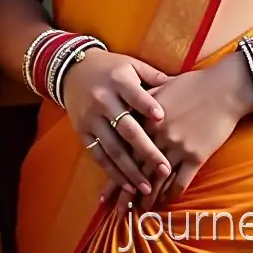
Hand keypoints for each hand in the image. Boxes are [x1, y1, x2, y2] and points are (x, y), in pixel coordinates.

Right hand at [61, 48, 173, 200]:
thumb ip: (153, 77)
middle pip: (126, 128)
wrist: (72, 69)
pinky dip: (113, 172)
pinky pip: (98, 155)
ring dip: (130, 170)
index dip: (147, 106)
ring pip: (112, 148)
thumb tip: (181, 86)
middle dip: (146, 150)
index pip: (135, 95)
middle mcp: (103, 99)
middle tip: (164, 168)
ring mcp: (91, 118)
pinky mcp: (82, 131)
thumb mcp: (130, 65)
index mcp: (118, 80)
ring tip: (148, 187)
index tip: (163, 120)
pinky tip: (128, 185)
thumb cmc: (110, 68)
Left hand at [100, 51, 252, 212]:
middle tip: (118, 208)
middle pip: (139, 167)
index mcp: (148, 118)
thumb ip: (143, 100)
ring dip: (149, 196)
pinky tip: (166, 201)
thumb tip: (127, 106)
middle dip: (127, 190)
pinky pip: (182, 180)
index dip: (116, 169)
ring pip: (158, 178)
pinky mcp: (196, 155)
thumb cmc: (193, 84)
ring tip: (140, 211)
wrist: (224, 88)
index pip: (126, 148)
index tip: (107, 187)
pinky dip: (173, 193)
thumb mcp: (161, 87)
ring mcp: (178, 147)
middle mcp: (159, 135)